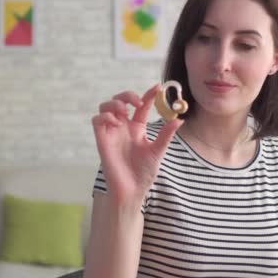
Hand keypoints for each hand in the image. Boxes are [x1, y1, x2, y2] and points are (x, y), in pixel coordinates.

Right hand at [92, 84, 183, 207]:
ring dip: (114, 103)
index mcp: (138, 128)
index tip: (158, 87)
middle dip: (128, 95)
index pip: (142, 106)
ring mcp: (112, 132)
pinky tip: (116, 123)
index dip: (149, 95)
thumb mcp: (158, 151)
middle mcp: (124, 127)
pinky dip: (105, 116)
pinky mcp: (102, 140)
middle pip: (121, 100)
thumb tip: (180, 119)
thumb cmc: (144, 173)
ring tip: (125, 112)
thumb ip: (166, 134)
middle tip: (138, 102)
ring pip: (106, 106)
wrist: (132, 190)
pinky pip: (97, 120)